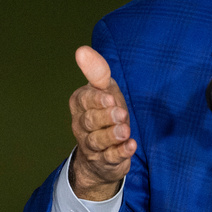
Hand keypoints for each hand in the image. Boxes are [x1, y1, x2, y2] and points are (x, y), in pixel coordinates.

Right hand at [67, 46, 137, 200]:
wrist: (104, 150)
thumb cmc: (106, 111)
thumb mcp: (104, 90)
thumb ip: (96, 71)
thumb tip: (82, 50)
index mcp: (80, 105)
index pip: (83, 101)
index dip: (96, 100)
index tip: (109, 97)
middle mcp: (81, 126)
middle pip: (89, 122)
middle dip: (105, 117)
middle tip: (121, 114)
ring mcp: (92, 146)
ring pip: (97, 142)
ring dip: (112, 135)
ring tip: (126, 131)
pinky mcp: (105, 161)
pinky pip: (110, 158)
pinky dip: (121, 153)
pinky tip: (131, 146)